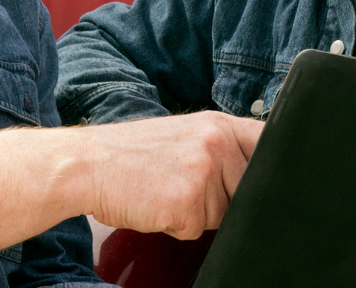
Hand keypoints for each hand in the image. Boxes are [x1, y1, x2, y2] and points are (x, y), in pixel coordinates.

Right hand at [71, 111, 263, 239]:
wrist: (85, 164)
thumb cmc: (129, 156)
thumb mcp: (183, 136)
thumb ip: (221, 150)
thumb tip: (255, 178)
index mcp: (218, 125)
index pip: (270, 147)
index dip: (269, 172)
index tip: (259, 182)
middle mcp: (216, 143)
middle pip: (249, 192)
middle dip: (223, 200)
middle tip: (183, 185)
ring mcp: (203, 171)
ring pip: (223, 215)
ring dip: (197, 215)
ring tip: (165, 192)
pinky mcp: (187, 201)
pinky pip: (196, 230)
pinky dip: (176, 226)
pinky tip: (156, 205)